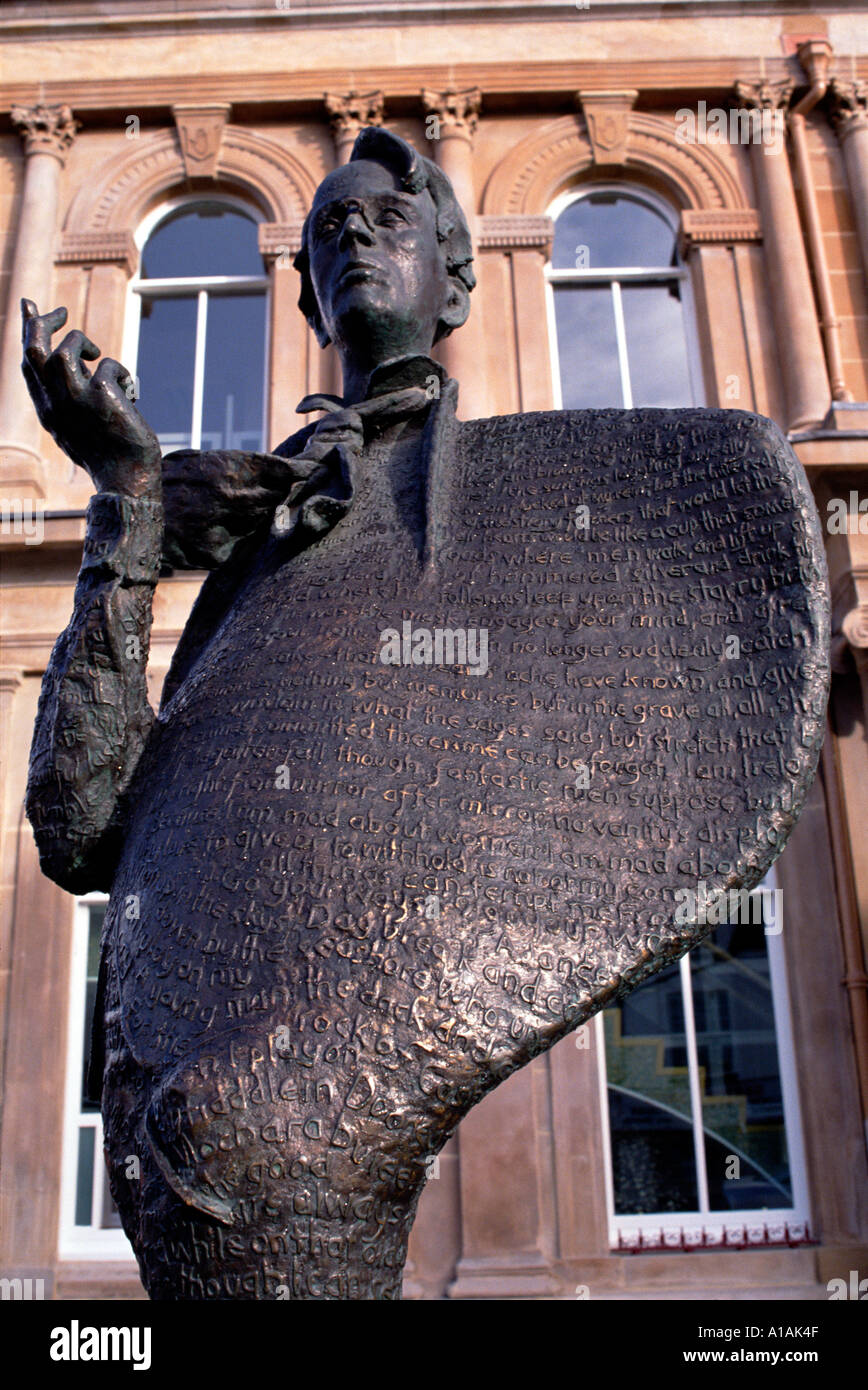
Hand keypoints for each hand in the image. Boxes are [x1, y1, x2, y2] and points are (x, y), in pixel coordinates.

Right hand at [21, 300, 161, 497]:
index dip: (27, 331)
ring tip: (97, 355)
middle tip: (62, 312)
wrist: (129, 481)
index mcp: (47, 410)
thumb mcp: (80, 421)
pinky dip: (120, 371)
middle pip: (35, 350)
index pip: (28, 363)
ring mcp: (77, 400)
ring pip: (66, 350)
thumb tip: (78, 356)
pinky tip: (130, 392)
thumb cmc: (109, 452)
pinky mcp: (103, 397)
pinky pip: (108, 365)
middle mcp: (56, 404)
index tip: (29, 306)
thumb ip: (72, 390)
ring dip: (82, 342)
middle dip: (44, 322)